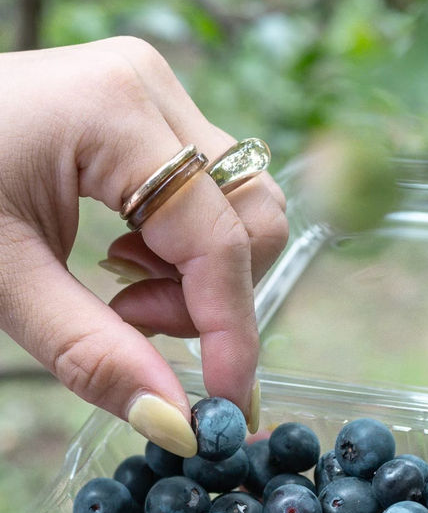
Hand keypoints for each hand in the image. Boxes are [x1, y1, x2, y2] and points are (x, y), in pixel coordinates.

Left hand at [0, 37, 288, 455]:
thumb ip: (91, 352)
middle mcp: (151, 89)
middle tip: (136, 321)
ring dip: (201, 276)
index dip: (232, 331)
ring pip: (241, 208)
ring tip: (123, 293)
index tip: (224, 404)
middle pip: (253, 216)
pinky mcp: (148, 115)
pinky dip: (185, 251)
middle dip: (214, 295)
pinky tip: (126, 261)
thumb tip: (176, 423)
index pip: (218, 238)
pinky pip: (210, 197)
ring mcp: (153, 95)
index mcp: (114, 111)